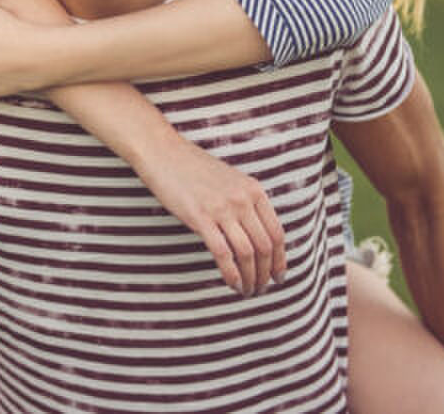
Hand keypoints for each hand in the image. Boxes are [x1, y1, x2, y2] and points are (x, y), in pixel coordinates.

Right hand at [136, 140, 285, 294]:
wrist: (163, 151)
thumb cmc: (192, 167)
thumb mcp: (229, 180)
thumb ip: (245, 202)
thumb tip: (254, 234)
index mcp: (253, 190)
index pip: (277, 233)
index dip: (280, 260)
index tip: (278, 276)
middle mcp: (242, 199)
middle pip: (264, 247)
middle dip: (266, 274)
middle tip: (262, 289)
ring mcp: (221, 208)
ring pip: (247, 253)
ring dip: (250, 278)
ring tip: (247, 291)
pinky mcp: (199, 217)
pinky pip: (222, 253)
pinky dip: (231, 273)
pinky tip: (231, 284)